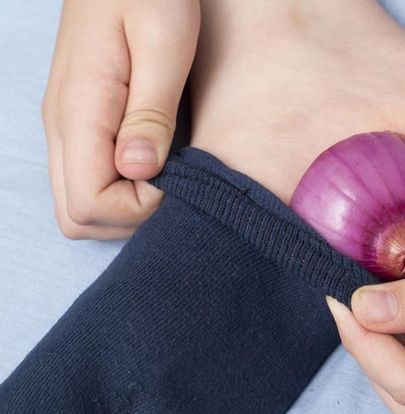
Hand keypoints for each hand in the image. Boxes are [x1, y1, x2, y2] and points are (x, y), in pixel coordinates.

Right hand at [42, 0, 199, 238]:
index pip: (90, 204)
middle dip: (130, 218)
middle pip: (76, 216)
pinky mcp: (79, 119)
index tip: (180, 177)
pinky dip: (119, 187)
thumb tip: (138, 171)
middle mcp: (62, 126)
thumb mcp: (165, 42)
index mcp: (79, 111)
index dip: (141, 209)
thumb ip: (151, 111)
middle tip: (177, 184)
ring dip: (125, 206)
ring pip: (78, 202)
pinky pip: (86, 177)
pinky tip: (156, 162)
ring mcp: (66, 124)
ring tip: (169, 172)